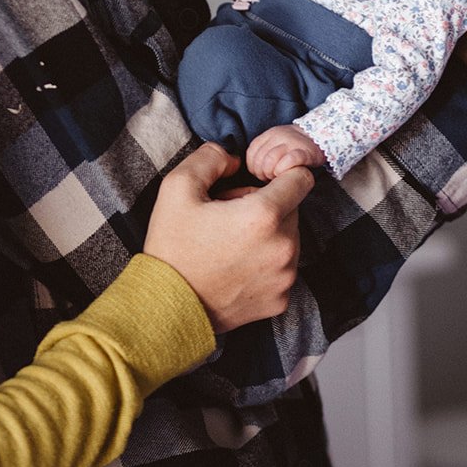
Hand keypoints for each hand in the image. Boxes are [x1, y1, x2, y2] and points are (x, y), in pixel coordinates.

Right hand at [143, 143, 312, 331]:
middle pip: (292, 208)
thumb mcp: (178, 188)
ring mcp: (284, 277)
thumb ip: (211, 158)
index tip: (259, 181)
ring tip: (230, 244)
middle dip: (266, 206)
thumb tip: (236, 159)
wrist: (166, 309)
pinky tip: (235, 267)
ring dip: (268, 235)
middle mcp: (283, 247)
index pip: (301, 178)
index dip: (281, 173)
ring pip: (289, 238)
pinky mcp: (280, 300)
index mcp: (263, 215)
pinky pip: (282, 268)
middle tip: (229, 217)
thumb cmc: (172, 247)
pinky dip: (266, 263)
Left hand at [246, 124, 325, 180]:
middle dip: (262, 173)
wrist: (318, 138)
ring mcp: (292, 142)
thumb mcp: (275, 144)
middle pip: (260, 159)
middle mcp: (279, 135)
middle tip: (270, 178)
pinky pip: (289, 160)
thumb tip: (253, 171)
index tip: (261, 174)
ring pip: (271, 160)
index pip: (251, 153)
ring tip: (277, 177)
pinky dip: (284, 170)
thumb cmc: (293, 147)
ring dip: (271, 174)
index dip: (253, 168)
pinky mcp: (305, 151)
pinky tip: (286, 174)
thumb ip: (263, 153)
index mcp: (269, 134)